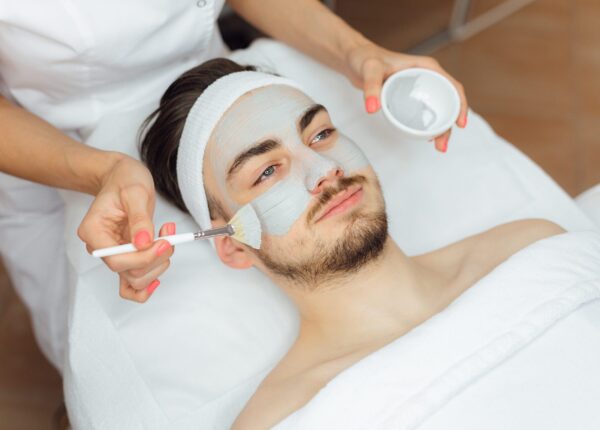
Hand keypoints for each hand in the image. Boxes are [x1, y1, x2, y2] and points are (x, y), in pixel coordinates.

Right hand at [77, 155, 174, 302]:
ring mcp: (113, 254)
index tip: (163, 243)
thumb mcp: (136, 192)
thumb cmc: (125, 180)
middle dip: (155, 258)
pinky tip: (160, 269)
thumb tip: (144, 243)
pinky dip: (148, 284)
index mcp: (93, 231)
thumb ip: (140, 219)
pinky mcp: (126, 257)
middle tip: (169, 236)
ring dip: (159, 264)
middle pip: (128, 272)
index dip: (143, 257)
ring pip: (135, 279)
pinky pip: (132, 283)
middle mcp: (100, 247)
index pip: (116, 260)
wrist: (123, 177)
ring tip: (168, 236)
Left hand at [345, 42, 468, 152]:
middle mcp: (426, 76)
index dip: (460, 105)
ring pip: (437, 108)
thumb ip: (371, 87)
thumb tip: (373, 109)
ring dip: (441, 127)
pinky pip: (424, 111)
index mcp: (426, 67)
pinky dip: (428, 125)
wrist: (354, 59)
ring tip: (438, 146)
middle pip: (447, 101)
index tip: (459, 124)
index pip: (452, 86)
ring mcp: (419, 87)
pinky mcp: (409, 96)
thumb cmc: (364, 58)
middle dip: (450, 124)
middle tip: (442, 144)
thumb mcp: (369, 70)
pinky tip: (426, 138)